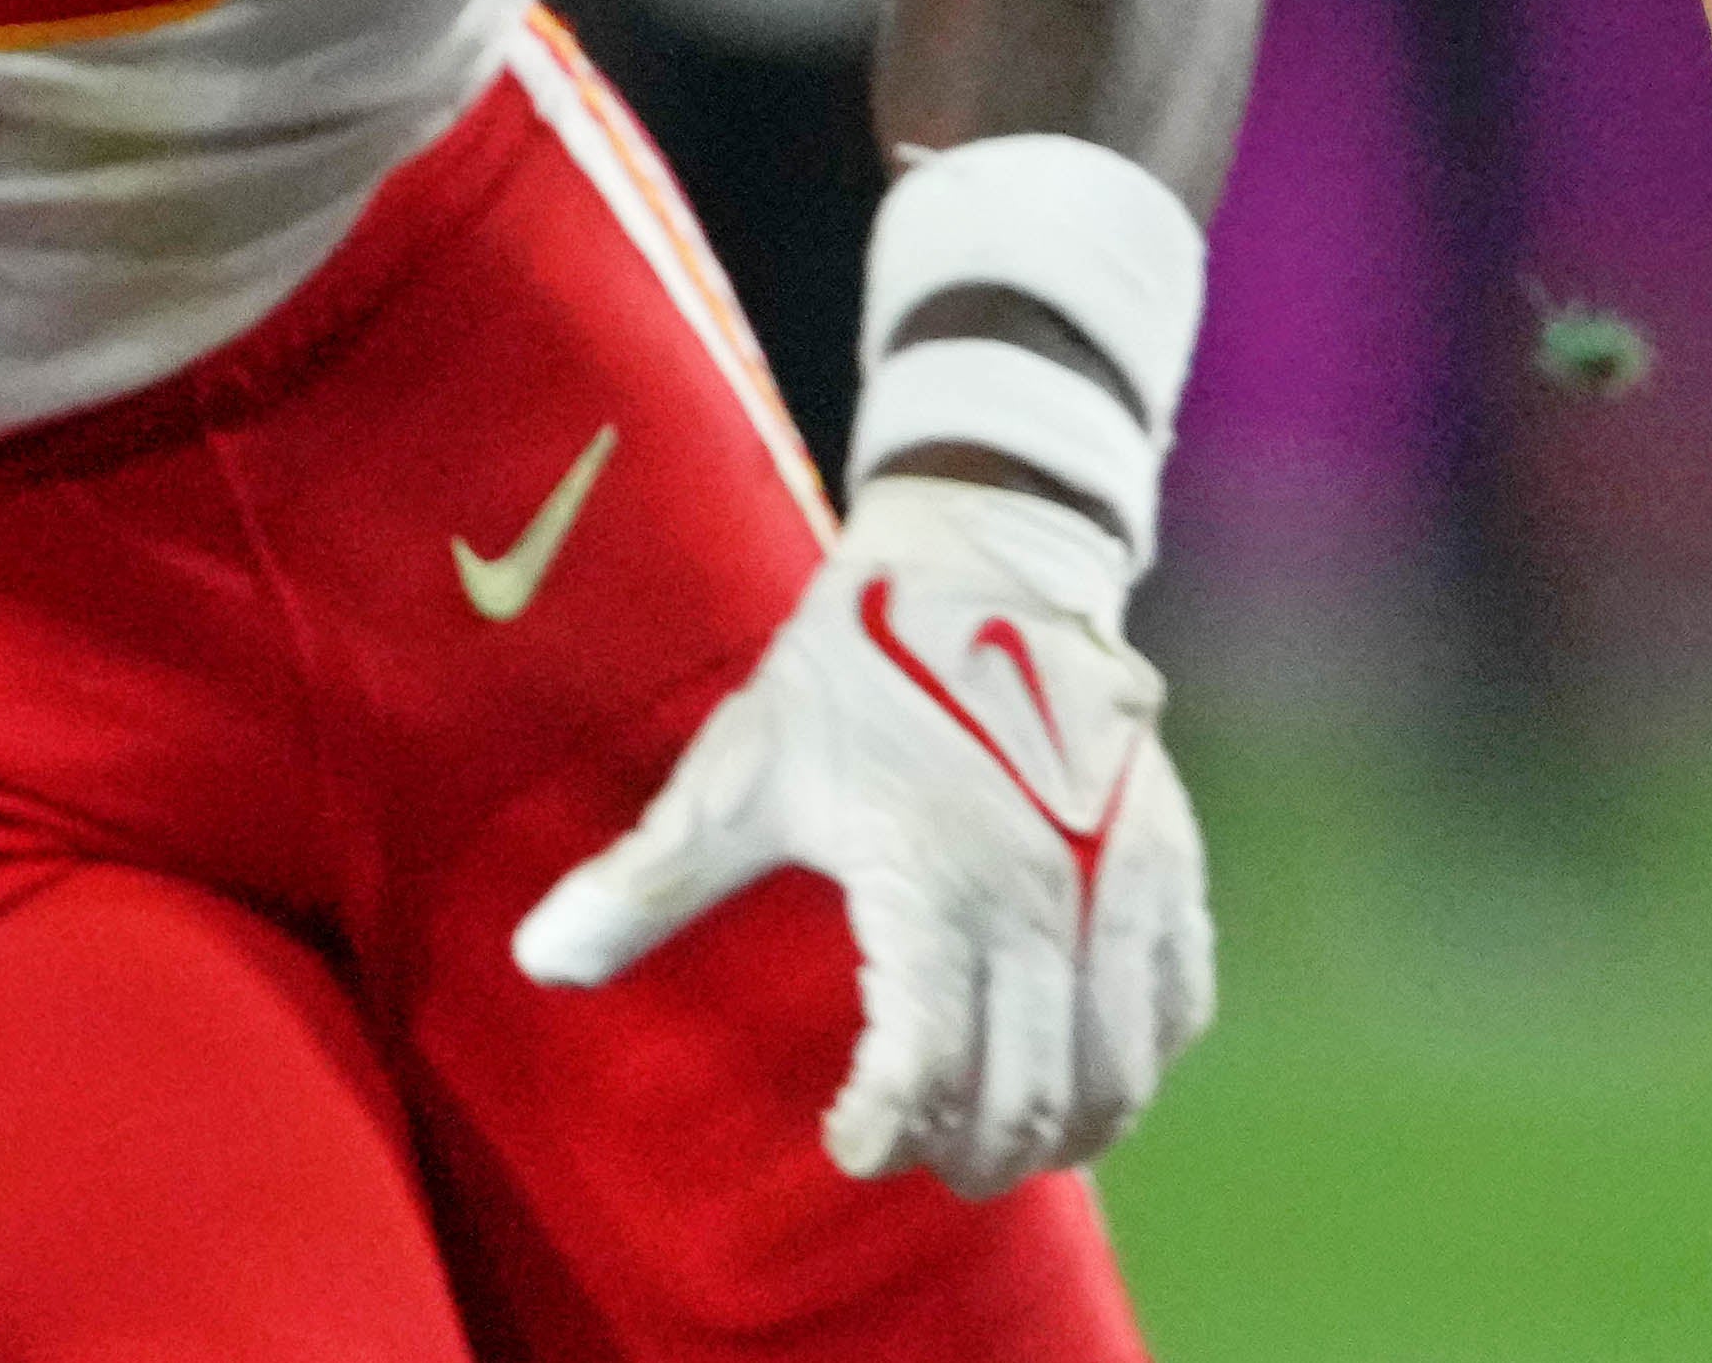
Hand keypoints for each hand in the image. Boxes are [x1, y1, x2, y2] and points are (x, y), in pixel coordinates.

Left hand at [512, 470, 1214, 1195]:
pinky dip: (1130, 1061)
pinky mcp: (1165, 859)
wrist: (984, 559)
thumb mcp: (740, 771)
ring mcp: (1119, 877)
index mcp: (932, 878)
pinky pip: (1176, 1008)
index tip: (847, 1141)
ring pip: (1115, 1075)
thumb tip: (536, 960)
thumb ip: (647, 879)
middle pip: (1028, 1101)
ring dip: (1054, 1126)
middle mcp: (1042, 892)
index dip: (884, 1135)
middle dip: (966, 1152)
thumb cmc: (851, 668)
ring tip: (990, 1127)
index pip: (927, 1073)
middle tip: (915, 1146)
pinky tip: (1073, 1060)